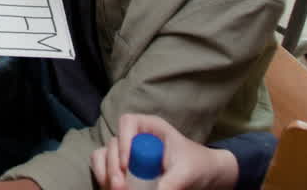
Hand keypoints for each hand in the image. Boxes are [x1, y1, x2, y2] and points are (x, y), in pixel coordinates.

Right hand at [90, 114, 238, 189]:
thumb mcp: (186, 174)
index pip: (127, 123)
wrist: (204, 176)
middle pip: (112, 144)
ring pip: (102, 156)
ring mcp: (127, 152)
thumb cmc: (197, 166)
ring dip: (104, 174)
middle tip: (120, 188)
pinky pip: (104, 170)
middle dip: (111, 167)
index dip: (123, 142)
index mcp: (150, 128)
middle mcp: (134, 137)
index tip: (126, 165)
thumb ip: (170, 183)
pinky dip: (104, 180)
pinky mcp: (124, 169)